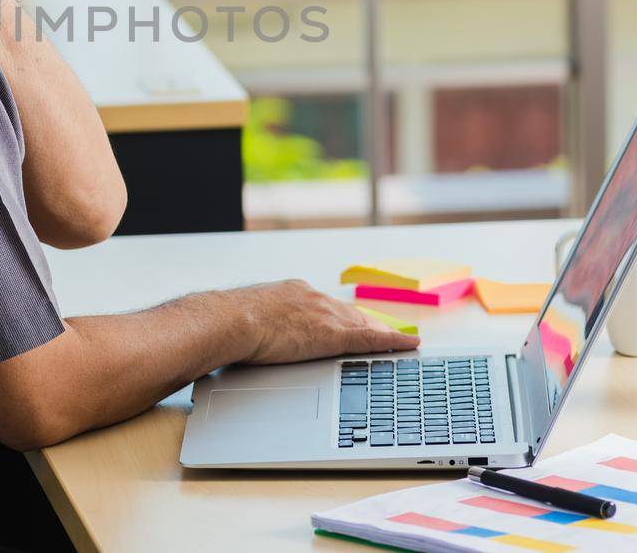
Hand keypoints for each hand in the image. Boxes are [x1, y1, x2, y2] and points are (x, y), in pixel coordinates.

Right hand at [234, 279, 418, 364]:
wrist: (230, 320)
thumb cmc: (229, 323)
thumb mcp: (248, 317)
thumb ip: (259, 323)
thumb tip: (250, 335)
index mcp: (293, 292)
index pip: (326, 306)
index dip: (343, 316)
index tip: (351, 321)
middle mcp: (313, 298)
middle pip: (350, 313)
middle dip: (369, 324)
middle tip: (387, 334)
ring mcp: (324, 314)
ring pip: (363, 324)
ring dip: (383, 333)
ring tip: (400, 342)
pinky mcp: (331, 333)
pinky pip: (370, 338)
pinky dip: (393, 341)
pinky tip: (407, 344)